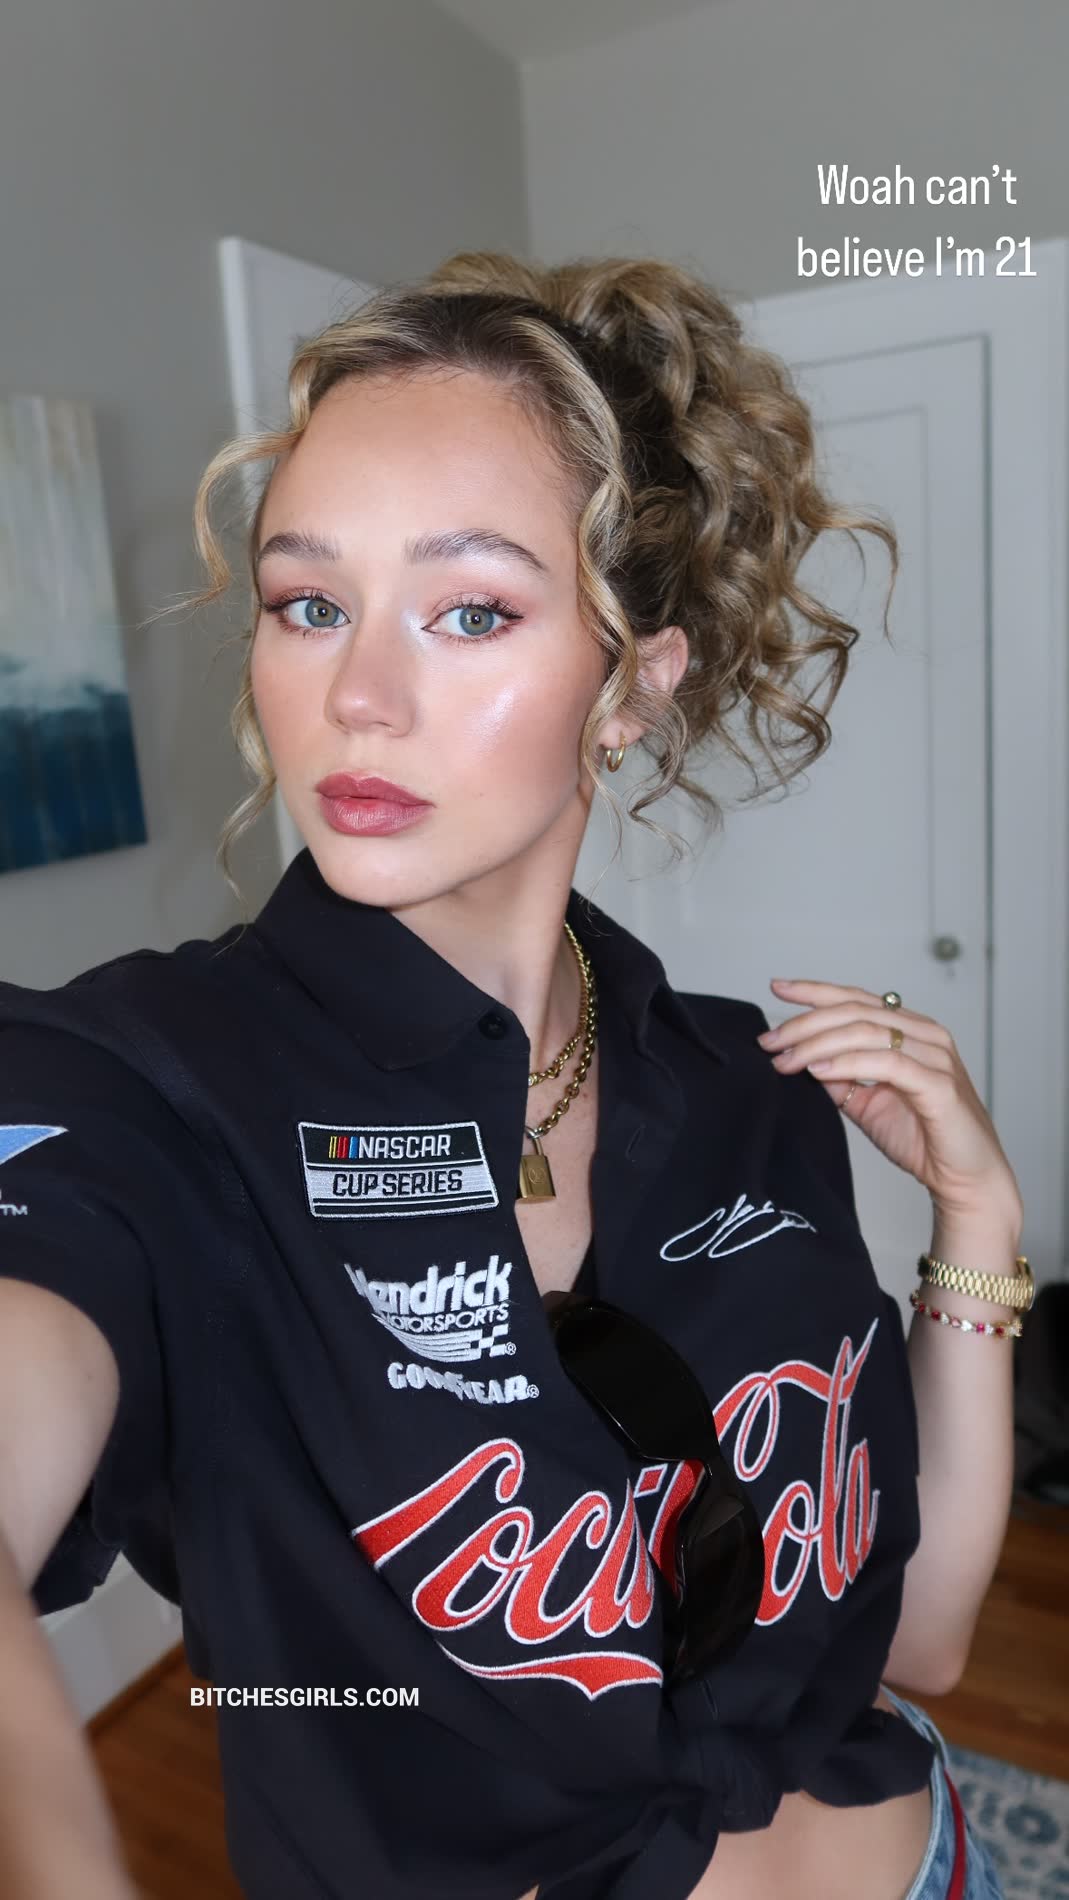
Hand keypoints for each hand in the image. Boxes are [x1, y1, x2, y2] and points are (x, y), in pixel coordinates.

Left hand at [757, 978, 1023, 1227]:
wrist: (964, 1178)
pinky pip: (886, 1063)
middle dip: (804, 1024)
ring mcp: (936, 1056)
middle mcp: (925, 1034)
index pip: (856, 999)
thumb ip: (840, 1078)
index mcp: (910, 1031)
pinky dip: (847, 1064)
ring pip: (866, 1032)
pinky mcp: (939, 1084)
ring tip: (785, 1060)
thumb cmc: (923, 1138)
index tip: (777, 988)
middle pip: (855, 1012)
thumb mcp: (867, 1103)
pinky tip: (818, 1071)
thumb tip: (801, 1058)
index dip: (815, 991)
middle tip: (769, 1041)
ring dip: (817, 1044)